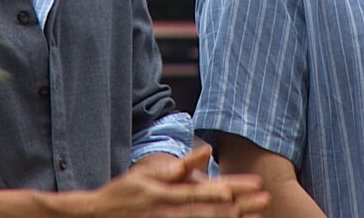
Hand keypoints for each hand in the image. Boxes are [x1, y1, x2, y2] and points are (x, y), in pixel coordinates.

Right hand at [75, 145, 268, 216]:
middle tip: (266, 200)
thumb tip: (205, 151)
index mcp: (168, 193)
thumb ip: (179, 166)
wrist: (97, 216)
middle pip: (213, 210)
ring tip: (256, 215)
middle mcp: (171, 212)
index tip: (254, 185)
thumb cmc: (125, 193)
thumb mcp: (148, 175)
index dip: (232, 187)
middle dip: (242, 206)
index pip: (207, 189)